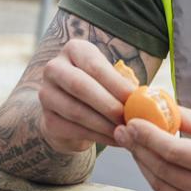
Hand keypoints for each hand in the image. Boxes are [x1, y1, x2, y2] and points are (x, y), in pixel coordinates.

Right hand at [36, 38, 135, 154]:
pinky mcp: (47, 120)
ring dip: (104, 124)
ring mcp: (46, 95)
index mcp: (73, 50)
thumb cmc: (99, 88)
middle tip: (128, 118)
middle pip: (80, 86)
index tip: (135, 98)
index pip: (94, 65)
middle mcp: (54, 69)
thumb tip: (143, 99)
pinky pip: (74, 130)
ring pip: (76, 111)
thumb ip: (122, 84)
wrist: (71, 111)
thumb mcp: (109, 79)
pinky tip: (115, 140)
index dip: (115, 83)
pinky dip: (99, 137)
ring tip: (125, 131)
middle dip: (107, 104)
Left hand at [115, 107, 190, 190]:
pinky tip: (151, 162)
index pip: (176, 153)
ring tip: (132, 145)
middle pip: (164, 170)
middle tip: (123, 131)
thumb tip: (166, 108)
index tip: (131, 122)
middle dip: (139, 149)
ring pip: (163, 186)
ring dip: (143, 164)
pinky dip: (158, 179)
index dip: (148, 137)